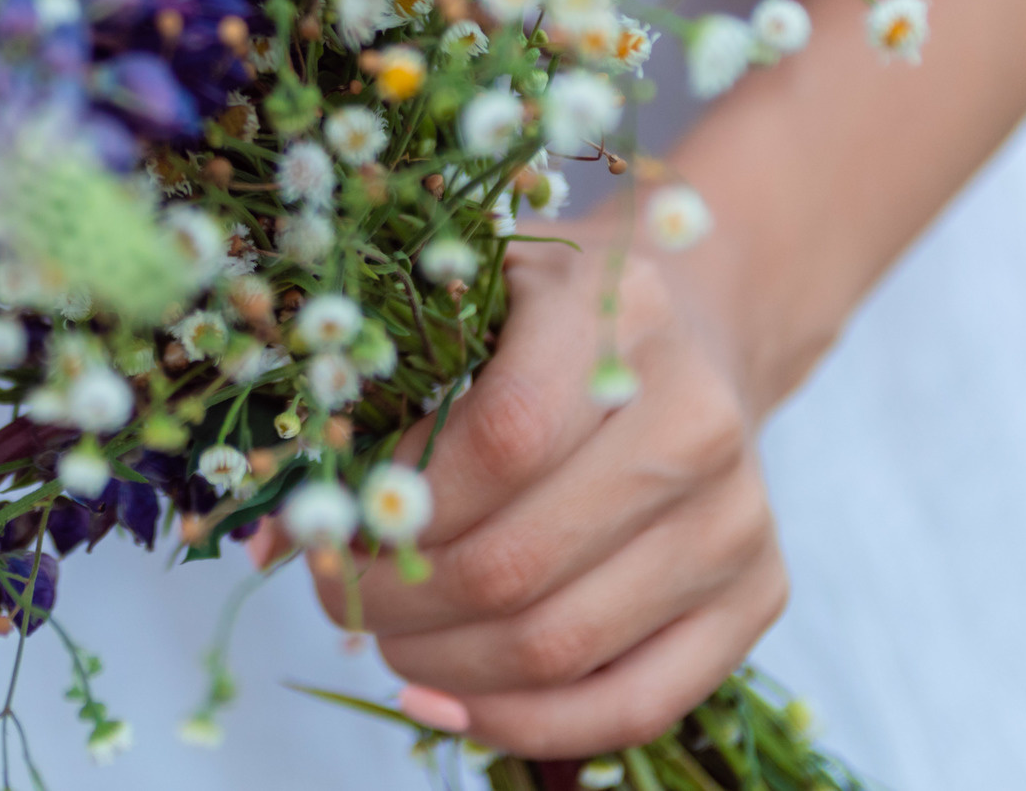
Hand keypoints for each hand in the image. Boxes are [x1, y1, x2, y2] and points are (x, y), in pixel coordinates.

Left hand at [310, 219, 786, 757]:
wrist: (691, 321)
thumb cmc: (546, 314)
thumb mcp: (463, 301)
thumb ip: (371, 394)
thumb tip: (266, 535)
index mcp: (620, 322)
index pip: (499, 444)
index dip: (396, 506)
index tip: (329, 527)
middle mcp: (698, 423)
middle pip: (516, 563)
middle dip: (396, 602)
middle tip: (340, 597)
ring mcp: (738, 519)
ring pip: (561, 645)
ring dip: (443, 667)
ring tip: (389, 640)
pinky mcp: (759, 594)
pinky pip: (634, 703)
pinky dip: (525, 723)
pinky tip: (450, 701)